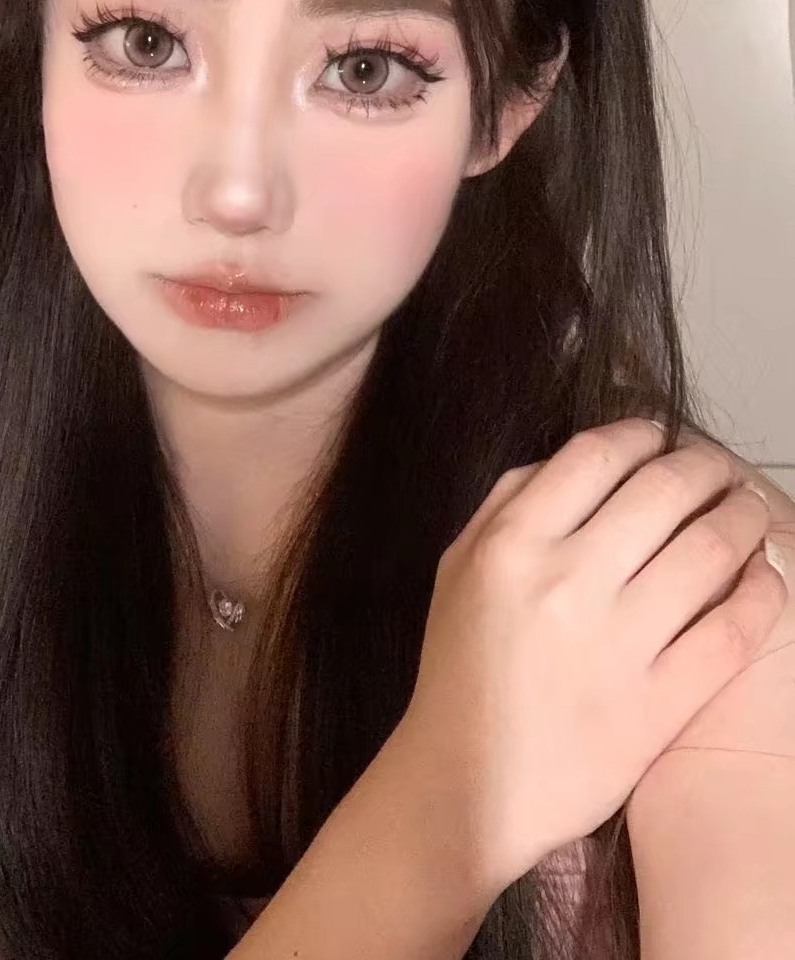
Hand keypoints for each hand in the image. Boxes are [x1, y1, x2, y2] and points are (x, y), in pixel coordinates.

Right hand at [392, 417, 786, 900]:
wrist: (467, 785)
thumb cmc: (461, 669)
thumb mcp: (457, 568)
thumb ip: (506, 503)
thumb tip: (577, 459)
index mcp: (512, 543)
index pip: (596, 456)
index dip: (643, 434)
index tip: (663, 436)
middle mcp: (566, 581)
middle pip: (664, 491)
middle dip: (707, 469)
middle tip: (721, 472)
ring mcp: (618, 643)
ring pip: (711, 551)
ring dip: (744, 520)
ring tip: (751, 514)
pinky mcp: (659, 703)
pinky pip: (732, 630)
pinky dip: (761, 592)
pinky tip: (762, 577)